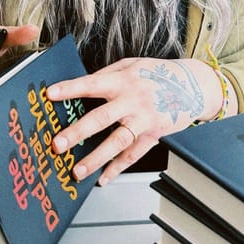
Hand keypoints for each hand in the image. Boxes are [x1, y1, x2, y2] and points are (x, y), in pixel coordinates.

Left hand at [47, 56, 234, 184]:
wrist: (194, 85)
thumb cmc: (159, 73)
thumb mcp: (132, 65)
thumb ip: (108, 74)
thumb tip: (83, 83)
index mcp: (123, 80)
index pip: (92, 84)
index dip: (70, 89)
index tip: (49, 94)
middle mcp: (132, 101)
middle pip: (101, 118)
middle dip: (78, 133)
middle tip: (58, 144)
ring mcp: (143, 120)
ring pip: (117, 142)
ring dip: (96, 158)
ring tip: (77, 171)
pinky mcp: (153, 135)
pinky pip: (133, 155)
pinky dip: (117, 168)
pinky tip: (102, 178)